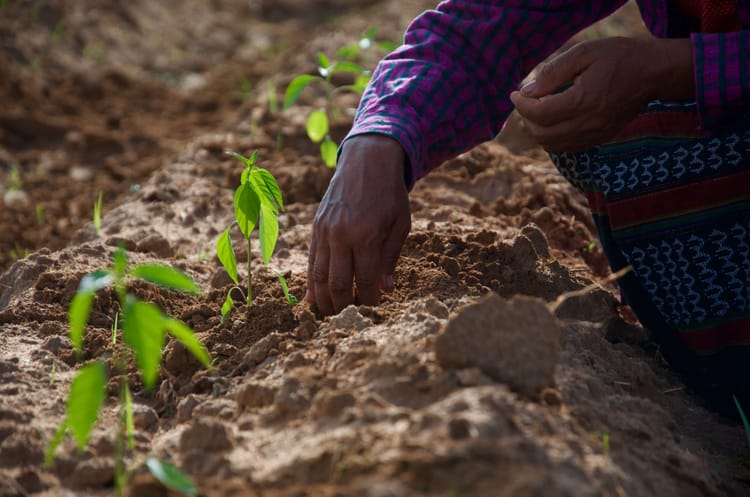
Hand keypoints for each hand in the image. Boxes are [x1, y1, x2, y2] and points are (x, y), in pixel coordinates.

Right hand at [306, 134, 410, 314]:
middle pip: (337, 283)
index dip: (369, 301)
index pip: (364, 280)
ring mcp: (325, 231)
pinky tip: (315, 298)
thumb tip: (385, 289)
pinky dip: (311, 282)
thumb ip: (391, 257)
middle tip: (349, 320)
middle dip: (343, 306)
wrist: (367, 160)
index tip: (374, 311)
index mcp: (367, 235)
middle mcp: (341, 235)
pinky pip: (310, 261)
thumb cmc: (390, 193)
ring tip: (330, 316)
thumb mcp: (400, 224)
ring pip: (318, 275)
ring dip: (324, 300)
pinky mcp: (316, 227)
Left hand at [509, 37, 693, 151]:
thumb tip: (527, 91)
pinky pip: (567, 148)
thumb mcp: (583, 53)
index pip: (538, 114)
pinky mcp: (600, 139)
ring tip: (539, 110)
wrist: (653, 73)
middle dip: (527, 119)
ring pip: (552, 145)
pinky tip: (555, 119)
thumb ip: (552, 73)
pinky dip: (553, 138)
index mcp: (583, 101)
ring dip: (538, 130)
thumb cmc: (618, 57)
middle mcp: (589, 123)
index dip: (520, 105)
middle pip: (541, 134)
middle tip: (526, 101)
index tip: (515, 94)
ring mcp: (596, 134)